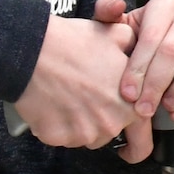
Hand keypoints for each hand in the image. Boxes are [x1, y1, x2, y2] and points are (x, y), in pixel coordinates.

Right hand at [13, 15, 137, 148]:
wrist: (31, 51)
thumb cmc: (72, 43)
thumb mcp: (116, 36)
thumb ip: (137, 52)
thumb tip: (142, 56)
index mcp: (130, 105)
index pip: (140, 135)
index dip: (131, 129)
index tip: (123, 129)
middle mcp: (110, 125)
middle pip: (110, 132)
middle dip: (101, 117)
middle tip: (86, 94)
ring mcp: (83, 134)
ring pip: (86, 135)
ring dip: (80, 121)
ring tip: (69, 94)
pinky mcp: (57, 137)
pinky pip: (62, 136)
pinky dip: (58, 123)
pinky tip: (53, 101)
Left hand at [94, 0, 173, 122]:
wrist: (156, 49)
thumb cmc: (135, 39)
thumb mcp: (117, 26)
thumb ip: (106, 13)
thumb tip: (114, 7)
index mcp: (163, 5)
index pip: (151, 36)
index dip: (139, 68)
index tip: (128, 94)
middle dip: (157, 83)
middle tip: (144, 108)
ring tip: (168, 109)